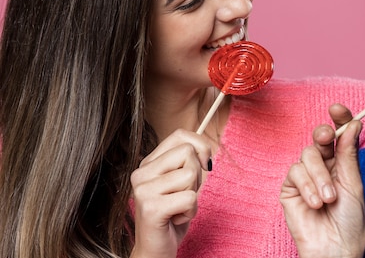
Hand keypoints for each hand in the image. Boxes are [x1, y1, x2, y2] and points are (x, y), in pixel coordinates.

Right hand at [130, 129, 210, 257]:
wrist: (155, 251)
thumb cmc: (173, 216)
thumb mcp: (182, 183)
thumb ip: (189, 162)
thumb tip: (207, 148)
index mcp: (148, 163)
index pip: (180, 135)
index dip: (200, 146)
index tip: (204, 164)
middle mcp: (141, 173)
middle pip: (188, 152)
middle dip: (197, 176)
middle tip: (184, 195)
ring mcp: (143, 190)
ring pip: (190, 174)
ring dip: (194, 196)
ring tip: (179, 208)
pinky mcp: (150, 207)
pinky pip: (190, 198)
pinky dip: (191, 211)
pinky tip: (176, 219)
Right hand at [280, 104, 364, 257]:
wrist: (334, 249)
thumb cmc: (349, 222)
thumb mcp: (353, 184)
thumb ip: (349, 154)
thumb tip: (354, 124)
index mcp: (342, 163)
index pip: (340, 134)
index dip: (339, 119)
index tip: (337, 109)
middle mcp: (324, 166)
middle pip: (320, 138)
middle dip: (323, 135)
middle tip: (327, 138)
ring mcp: (306, 176)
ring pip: (307, 155)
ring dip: (319, 176)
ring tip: (328, 199)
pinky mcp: (290, 188)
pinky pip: (294, 172)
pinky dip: (306, 186)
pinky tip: (315, 203)